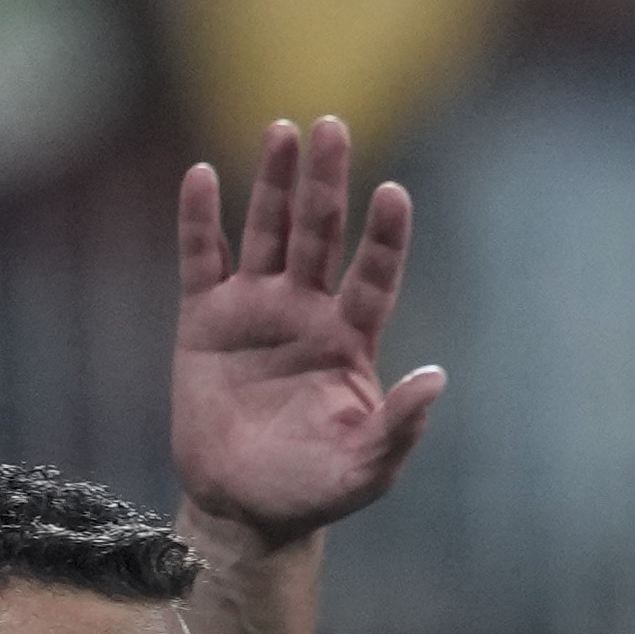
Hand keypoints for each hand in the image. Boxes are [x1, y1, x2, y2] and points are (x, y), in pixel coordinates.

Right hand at [170, 116, 449, 545]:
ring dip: (273, 183)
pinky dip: (198, 219)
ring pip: (266, 232)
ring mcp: (255, 309)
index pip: (373, 275)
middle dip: (326, 182)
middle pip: (320, 233)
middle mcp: (306, 311)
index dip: (383, 236)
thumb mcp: (367, 469)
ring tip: (283, 130)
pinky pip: (200, 258)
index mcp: (351, 339)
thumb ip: (400, 425)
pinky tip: (201, 175)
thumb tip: (436, 378)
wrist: (243, 506)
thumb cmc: (314, 488)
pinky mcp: (204, 319)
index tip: (392, 192)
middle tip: (333, 127)